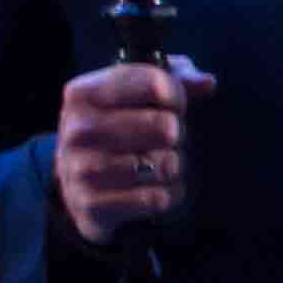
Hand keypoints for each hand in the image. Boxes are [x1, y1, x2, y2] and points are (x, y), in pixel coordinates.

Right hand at [53, 60, 214, 248]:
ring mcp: (82, 168)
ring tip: (158, 163)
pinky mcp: (92, 205)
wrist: (75, 185)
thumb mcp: (133, 94)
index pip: (153, 82)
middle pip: (165, 126)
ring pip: (165, 165)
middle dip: (176, 133)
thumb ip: (174, 77)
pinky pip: (157, 198)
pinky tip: (153, 188)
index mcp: (82, 93)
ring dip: (173, 166)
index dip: (177, 94)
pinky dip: (167, 194)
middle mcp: (77, 129)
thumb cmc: (114, 129)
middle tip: (165, 138)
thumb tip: (207, 83)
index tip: (174, 104)